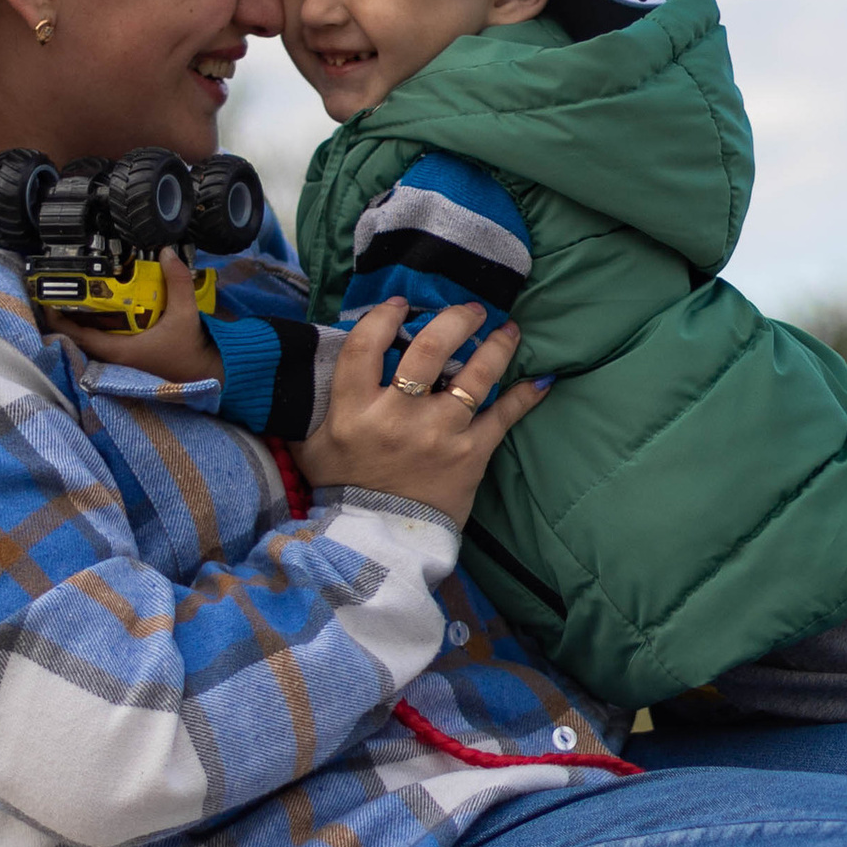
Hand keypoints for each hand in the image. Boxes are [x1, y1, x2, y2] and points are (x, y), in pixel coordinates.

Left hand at [60, 259, 211, 384]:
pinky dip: (97, 330)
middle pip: (80, 340)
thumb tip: (166, 252)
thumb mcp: (186, 313)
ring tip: (72, 300)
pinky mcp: (130, 362)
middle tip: (58, 294)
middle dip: (67, 318)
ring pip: (91, 344)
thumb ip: (177, 282)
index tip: (48, 302)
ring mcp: (122, 363)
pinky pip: (105, 344)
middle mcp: (117, 360)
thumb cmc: (193, 349)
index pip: (80, 337)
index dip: (60, 321)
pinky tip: (98, 315)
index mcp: (122, 351)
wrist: (210, 374)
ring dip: (81, 325)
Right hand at [294, 301, 541, 527]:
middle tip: (470, 310)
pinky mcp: (470, 455)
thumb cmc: (342, 490)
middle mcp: (399, 417)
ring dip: (497, 347)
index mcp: (355, 410)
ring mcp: (438, 434)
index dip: (384, 317)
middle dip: (454, 320)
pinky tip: (540, 380)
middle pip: (429, 349)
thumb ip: (312, 406)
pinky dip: (524, 397)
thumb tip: (305, 367)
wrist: (377, 543)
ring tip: (508, 330)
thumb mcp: (311, 446)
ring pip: (474, 377)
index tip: (401, 304)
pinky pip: (503, 417)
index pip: (366, 346)